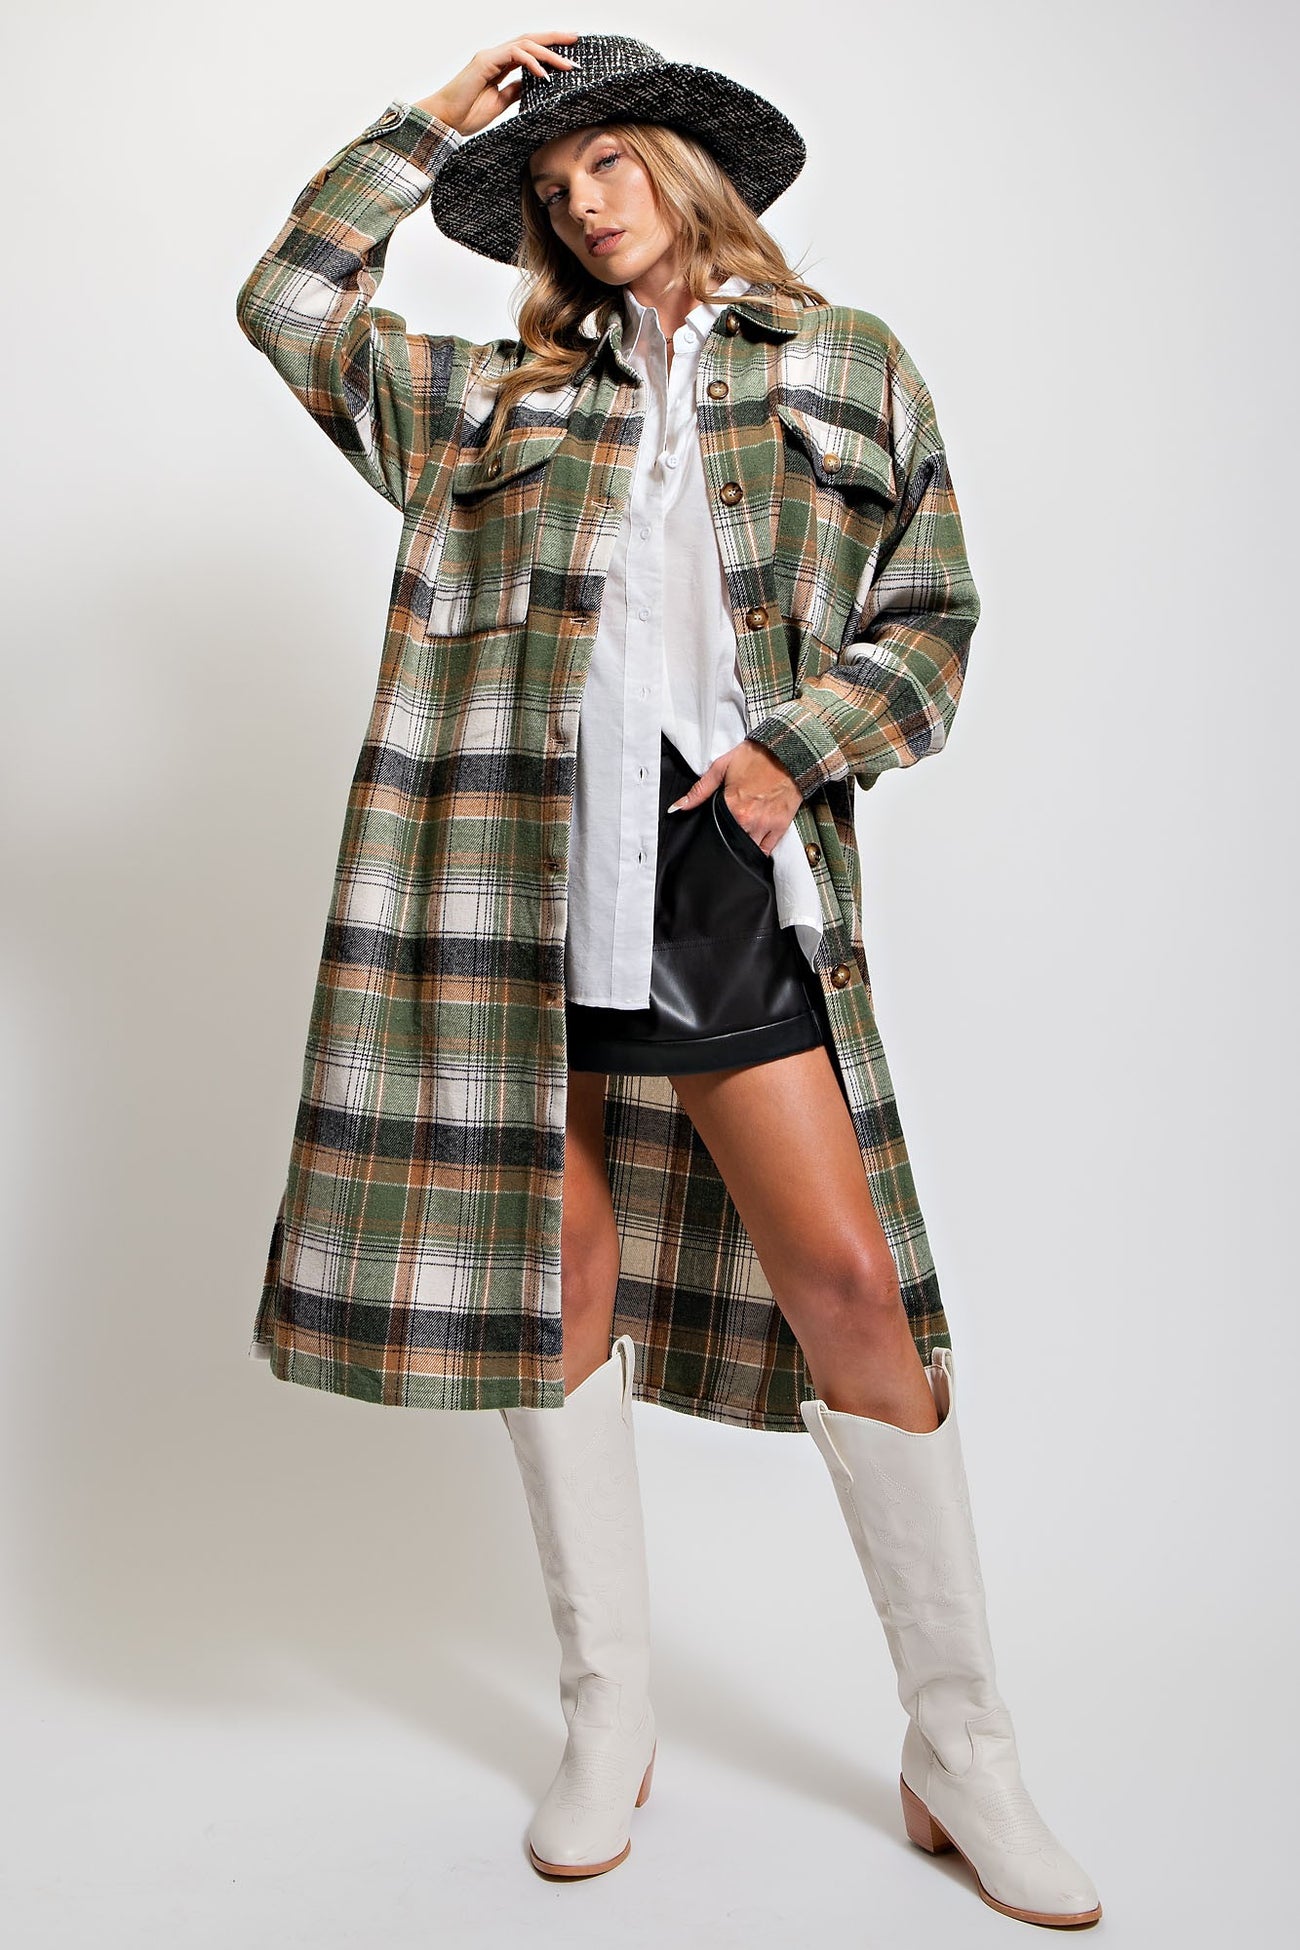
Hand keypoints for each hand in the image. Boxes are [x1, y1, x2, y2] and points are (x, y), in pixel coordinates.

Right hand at [414, 29, 579, 136]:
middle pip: (530, 40)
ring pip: (525, 44)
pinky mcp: (484, 62)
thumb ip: (516, 91)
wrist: (446, 120)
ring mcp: (490, 56)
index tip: (569, 53)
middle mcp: (496, 56)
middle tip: (575, 40)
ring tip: (567, 65)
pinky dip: (531, 63)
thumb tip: (534, 85)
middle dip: (554, 39)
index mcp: (500, 65)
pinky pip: (513, 55)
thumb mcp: (500, 103)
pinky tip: (544, 75)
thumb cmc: (467, 113)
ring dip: (549, 53)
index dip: (549, 49)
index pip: (529, 51)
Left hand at [667, 739, 801, 855]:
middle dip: (726, 840)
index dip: (712, 833)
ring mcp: (766, 825)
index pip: (715, 832)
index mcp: (733, 806)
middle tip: (725, 832)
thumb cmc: (756, 757)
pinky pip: (767, 849)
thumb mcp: (721, 767)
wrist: (787, 752)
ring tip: (739, 836)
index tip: (712, 830)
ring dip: (742, 846)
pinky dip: (759, 849)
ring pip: (748, 849)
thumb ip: (699, 790)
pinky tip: (753, 843)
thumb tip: (678, 807)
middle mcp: (749, 820)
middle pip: (731, 843)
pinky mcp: (780, 826)